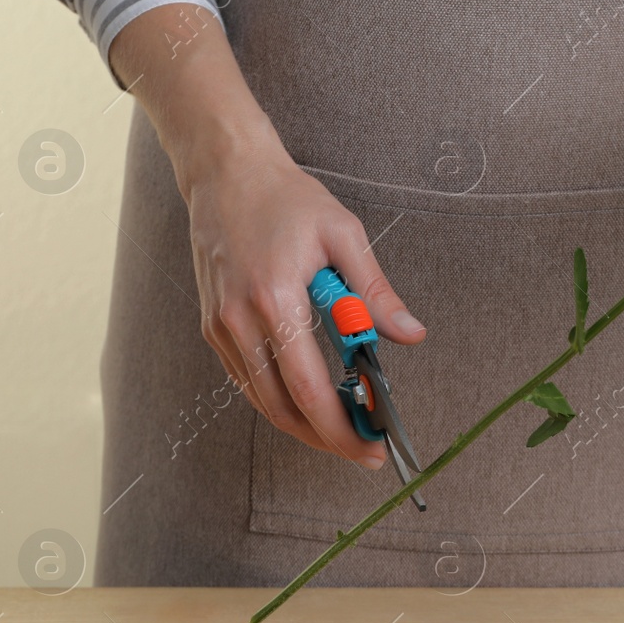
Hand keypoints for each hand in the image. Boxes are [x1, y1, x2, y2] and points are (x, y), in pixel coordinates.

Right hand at [110, 5, 424, 468]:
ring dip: (304, 425)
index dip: (342, 427)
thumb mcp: (345, 236)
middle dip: (328, 438)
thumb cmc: (288, 199)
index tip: (374, 445)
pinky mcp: (212, 327)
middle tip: (366, 451)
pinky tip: (311, 403)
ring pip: (262, 401)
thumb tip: (411, 336)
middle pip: (283, 408)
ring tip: (346, 431)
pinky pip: (247, 380)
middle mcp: (238, 321)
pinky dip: (280, 400)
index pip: (309, 388)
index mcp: (274, 299)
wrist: (225, 172)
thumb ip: (376, 293)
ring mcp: (219, 327)